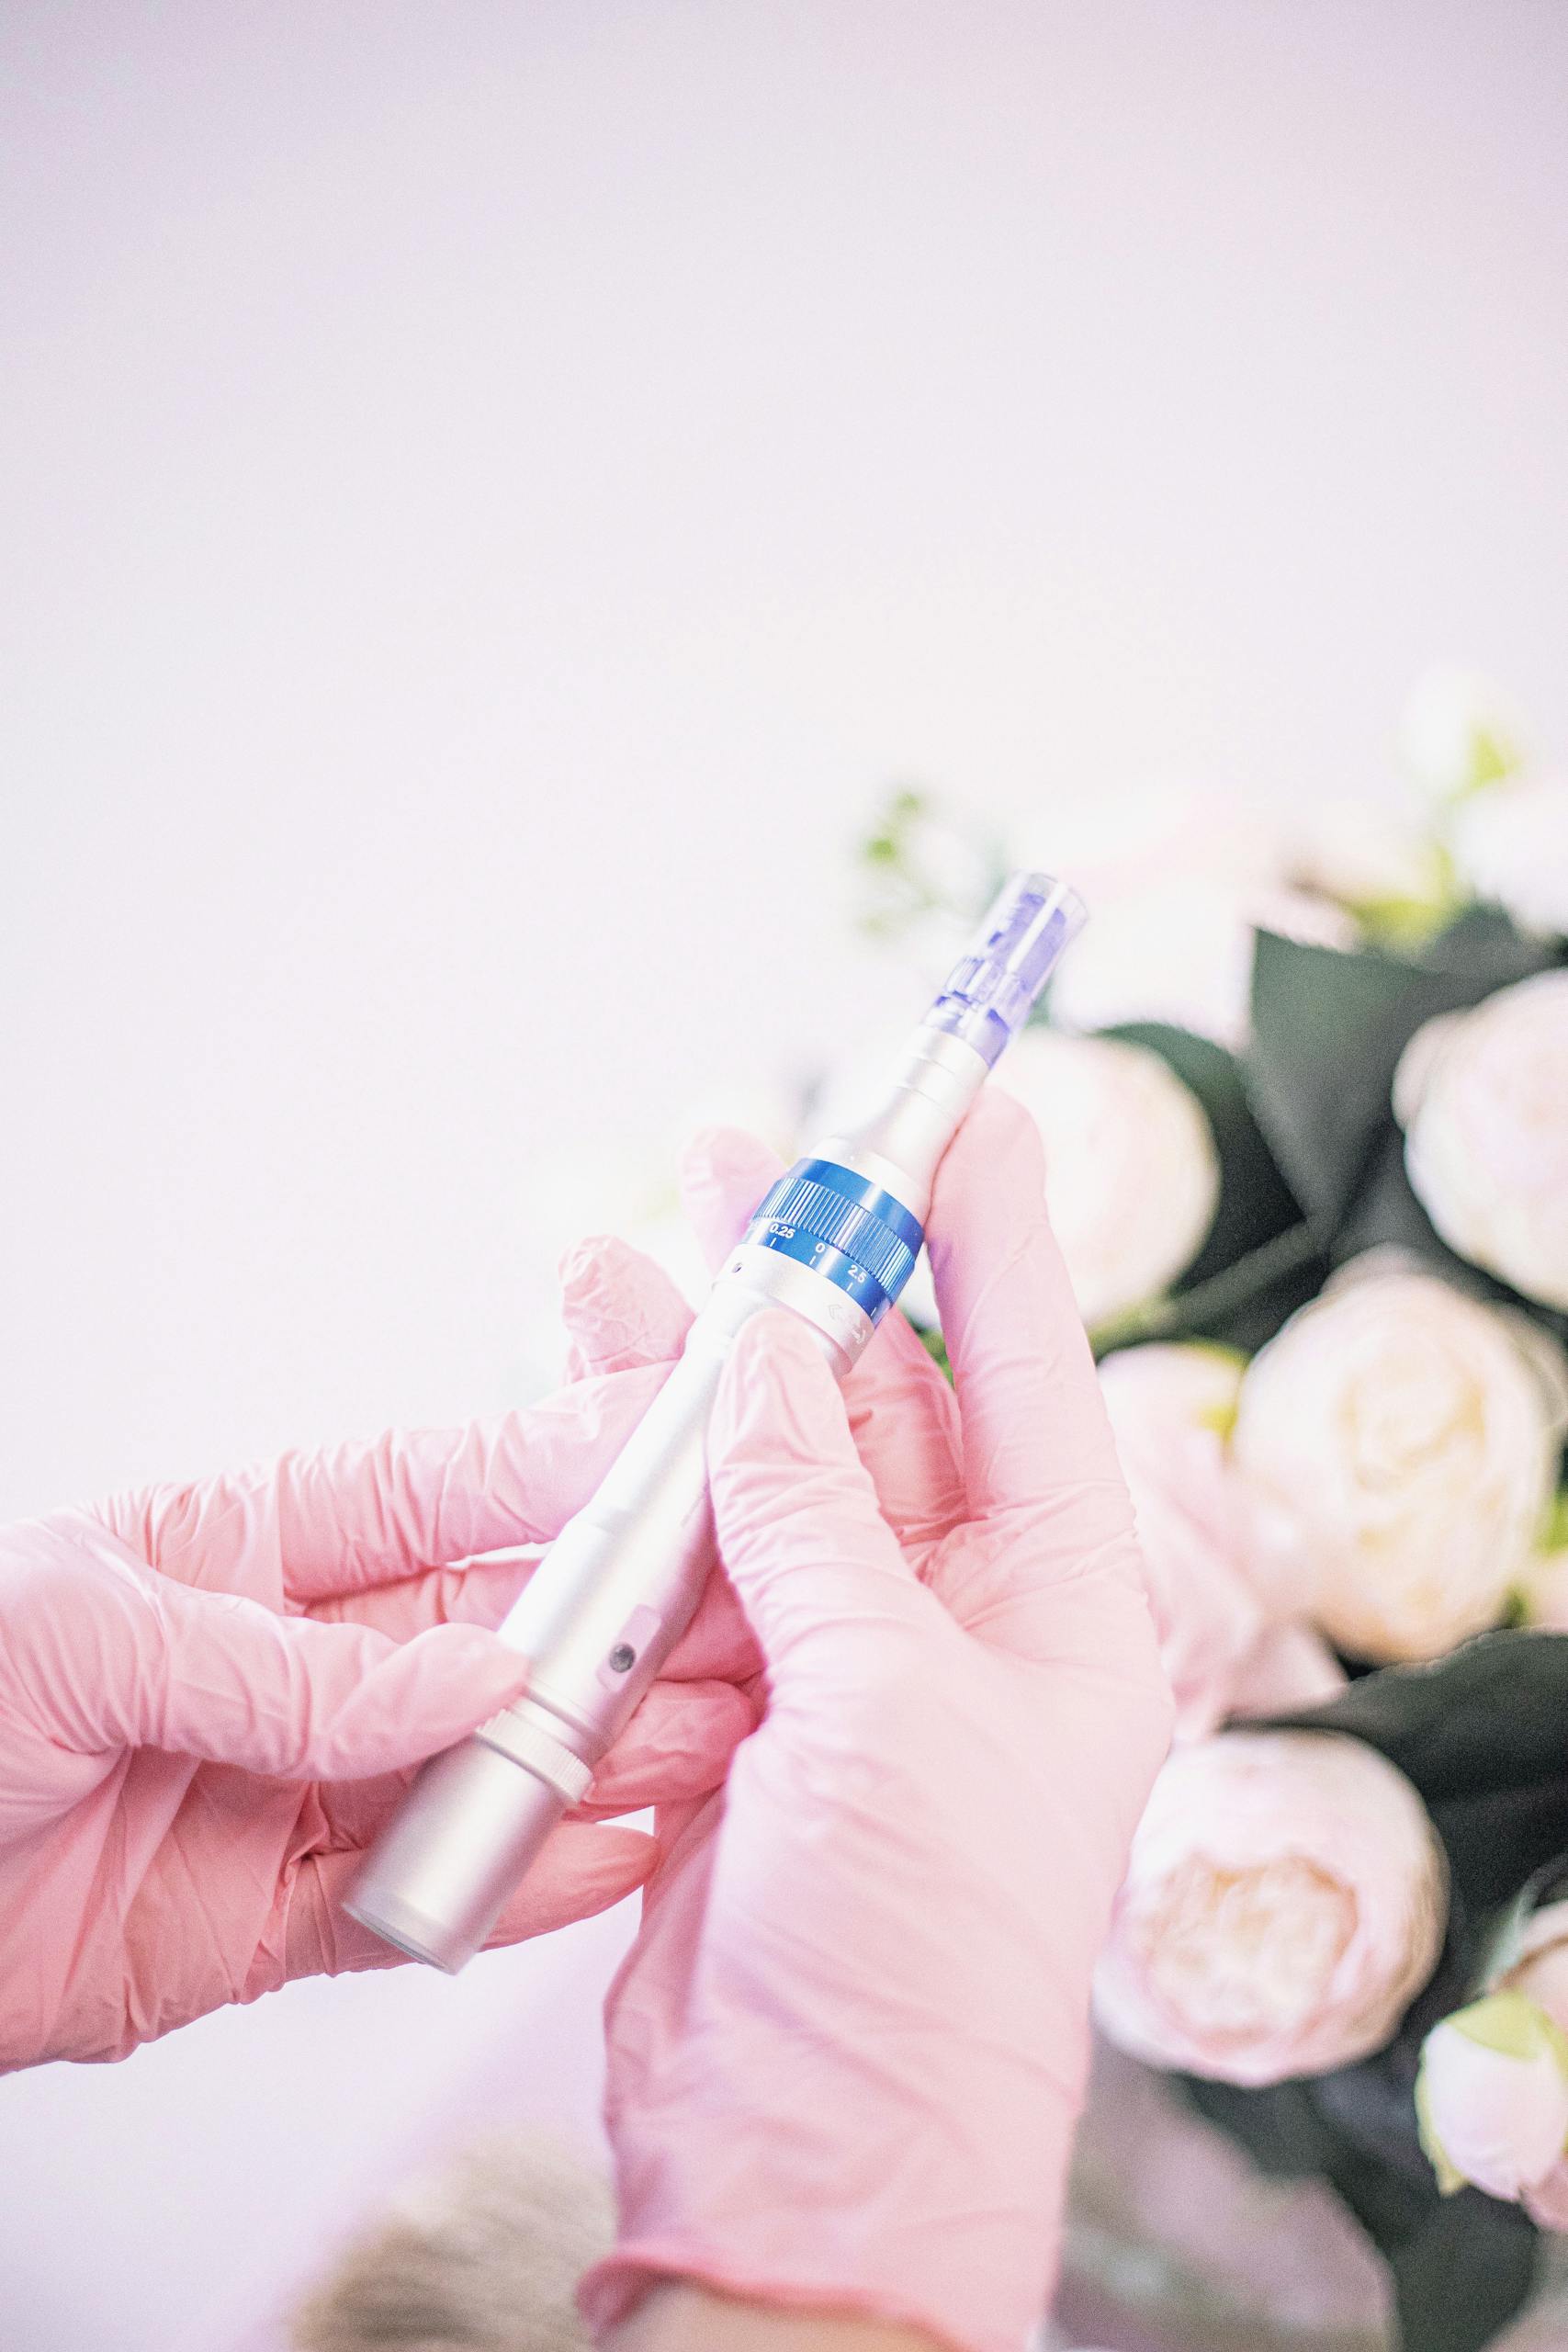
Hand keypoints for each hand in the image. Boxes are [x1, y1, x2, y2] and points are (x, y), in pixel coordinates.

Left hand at [0, 1364, 754, 2070]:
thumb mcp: (80, 1636)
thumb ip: (283, 1665)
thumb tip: (466, 1676)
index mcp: (252, 1544)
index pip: (445, 1484)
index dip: (566, 1463)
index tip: (679, 1444)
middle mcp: (297, 1660)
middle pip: (494, 1630)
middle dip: (617, 1625)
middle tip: (738, 1621)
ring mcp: (299, 1789)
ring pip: (485, 1764)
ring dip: (600, 1754)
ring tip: (713, 1742)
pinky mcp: (285, 1920)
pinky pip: (431, 1897)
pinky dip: (527, 1885)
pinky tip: (613, 1854)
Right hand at [571, 1093, 1173, 2351]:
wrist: (805, 2154)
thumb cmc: (914, 1953)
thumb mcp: (884, 1700)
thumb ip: (809, 1512)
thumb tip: (767, 1345)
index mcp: (1061, 1598)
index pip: (1030, 1366)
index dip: (992, 1228)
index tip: (964, 1101)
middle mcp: (957, 1608)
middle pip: (879, 1396)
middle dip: (809, 1275)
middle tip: (745, 1150)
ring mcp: (838, 1653)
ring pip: (762, 1467)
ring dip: (690, 1370)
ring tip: (611, 1254)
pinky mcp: (732, 1706)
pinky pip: (686, 1558)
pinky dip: (630, 1483)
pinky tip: (581, 1398)